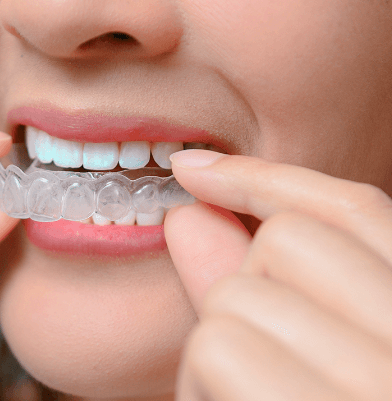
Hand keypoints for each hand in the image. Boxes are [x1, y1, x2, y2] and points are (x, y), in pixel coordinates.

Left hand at [165, 150, 391, 400]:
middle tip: (254, 355)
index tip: (192, 168)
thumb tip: (187, 213)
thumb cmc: (301, 395)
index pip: (355, 208)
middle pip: (286, 239)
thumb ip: (251, 281)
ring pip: (236, 292)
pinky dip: (198, 383)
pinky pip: (215, 347)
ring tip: (244, 392)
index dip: (266, 177)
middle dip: (241, 284)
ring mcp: (376, 382)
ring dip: (216, 343)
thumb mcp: (298, 348)